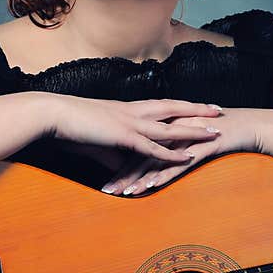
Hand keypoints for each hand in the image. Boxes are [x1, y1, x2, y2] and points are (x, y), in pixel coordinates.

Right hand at [44, 95, 224, 166]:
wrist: (53, 115)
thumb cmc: (71, 125)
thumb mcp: (97, 140)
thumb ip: (114, 155)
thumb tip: (123, 168)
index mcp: (127, 108)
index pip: (162, 104)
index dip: (181, 105)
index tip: (199, 104)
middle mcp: (133, 111)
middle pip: (173, 108)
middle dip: (197, 110)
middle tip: (219, 111)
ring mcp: (130, 122)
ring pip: (170, 126)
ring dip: (194, 130)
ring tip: (216, 132)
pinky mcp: (123, 136)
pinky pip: (153, 146)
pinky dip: (172, 152)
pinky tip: (188, 156)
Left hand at [100, 107, 262, 195]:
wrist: (247, 125)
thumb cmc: (218, 134)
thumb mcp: (188, 141)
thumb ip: (170, 151)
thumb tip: (153, 168)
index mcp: (165, 127)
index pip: (137, 148)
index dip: (119, 164)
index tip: (104, 178)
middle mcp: (172, 131)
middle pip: (143, 155)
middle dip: (123, 174)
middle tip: (106, 191)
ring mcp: (186, 138)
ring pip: (158, 160)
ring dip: (140, 178)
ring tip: (124, 194)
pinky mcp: (202, 147)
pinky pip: (181, 163)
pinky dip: (166, 174)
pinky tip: (153, 185)